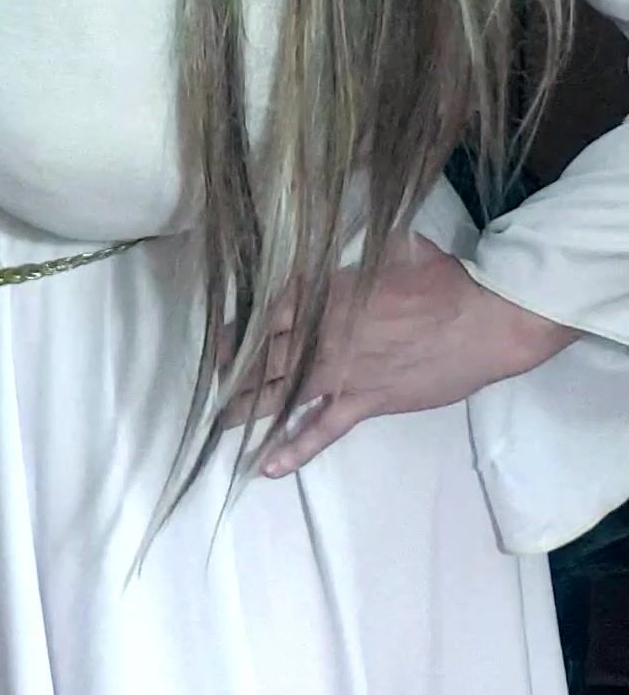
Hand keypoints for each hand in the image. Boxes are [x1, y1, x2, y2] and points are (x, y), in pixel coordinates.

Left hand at [215, 231, 579, 475]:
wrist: (483, 322)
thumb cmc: (442, 279)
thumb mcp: (394, 247)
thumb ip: (362, 245)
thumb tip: (349, 228)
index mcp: (327, 294)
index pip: (271, 312)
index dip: (244, 328)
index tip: (224, 340)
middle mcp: (324, 337)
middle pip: (267, 356)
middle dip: (236, 370)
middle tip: (212, 383)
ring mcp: (342, 374)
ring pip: (281, 394)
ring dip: (247, 409)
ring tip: (219, 423)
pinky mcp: (365, 403)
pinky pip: (322, 430)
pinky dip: (295, 448)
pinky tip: (266, 465)